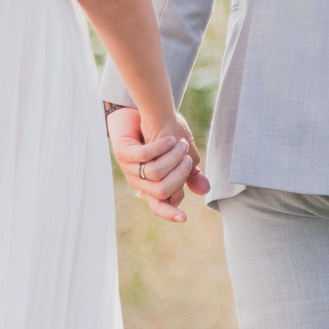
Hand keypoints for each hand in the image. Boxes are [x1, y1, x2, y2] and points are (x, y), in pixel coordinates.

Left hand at [107, 105, 208, 223]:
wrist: (140, 110)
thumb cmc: (161, 134)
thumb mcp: (180, 155)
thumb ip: (190, 173)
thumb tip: (205, 191)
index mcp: (150, 185)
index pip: (159, 206)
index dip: (170, 214)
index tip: (184, 218)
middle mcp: (138, 180)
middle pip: (163, 191)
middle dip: (180, 174)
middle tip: (187, 156)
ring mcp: (129, 166)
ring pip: (156, 173)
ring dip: (174, 157)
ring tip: (179, 143)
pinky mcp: (123, 151)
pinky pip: (145, 155)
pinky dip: (161, 146)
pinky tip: (169, 138)